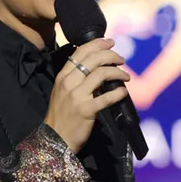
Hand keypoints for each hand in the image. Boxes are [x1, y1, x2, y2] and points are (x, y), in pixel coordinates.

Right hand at [44, 38, 130, 153]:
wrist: (54, 139)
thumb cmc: (60, 116)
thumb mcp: (62, 92)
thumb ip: (75, 79)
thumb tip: (96, 67)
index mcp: (63, 76)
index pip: (80, 52)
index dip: (97, 44)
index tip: (110, 42)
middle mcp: (69, 82)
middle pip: (94, 59)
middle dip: (111, 55)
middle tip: (121, 59)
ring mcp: (78, 96)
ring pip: (102, 74)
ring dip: (118, 73)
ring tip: (126, 77)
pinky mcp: (87, 110)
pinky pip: (107, 97)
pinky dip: (118, 93)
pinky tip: (123, 93)